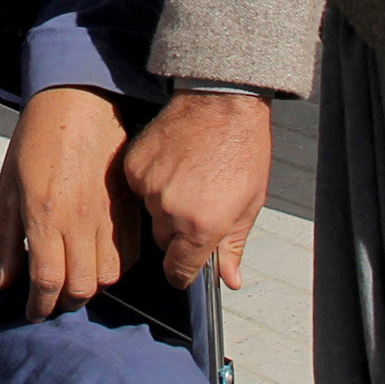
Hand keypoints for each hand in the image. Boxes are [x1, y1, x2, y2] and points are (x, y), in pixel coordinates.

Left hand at [0, 87, 137, 319]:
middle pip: (80, 287)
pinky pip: (130, 255)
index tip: (32, 313)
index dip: (39, 305)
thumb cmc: (36, 139)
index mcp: (44, 215)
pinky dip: (115, 268)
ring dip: (90, 287)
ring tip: (75, 279)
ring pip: (107, 276)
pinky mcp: (128, 209)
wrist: (79, 103)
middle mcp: (78, 221)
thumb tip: (3, 283)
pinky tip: (98, 261)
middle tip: (52, 298)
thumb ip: (7, 239)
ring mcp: (107, 216)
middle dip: (64, 302)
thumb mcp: (9, 186)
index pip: (46, 280)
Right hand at [121, 91, 271, 290]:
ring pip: (150, 214)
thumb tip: (229, 280)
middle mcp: (170, 212)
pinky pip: (138, 188)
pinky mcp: (134, 166)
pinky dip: (151, 182)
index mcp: (202, 227)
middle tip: (198, 204)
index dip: (183, 272)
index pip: (178, 271)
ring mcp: (148, 188)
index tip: (185, 268)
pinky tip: (173, 164)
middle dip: (179, 232)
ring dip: (164, 205)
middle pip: (164, 241)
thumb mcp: (250, 204)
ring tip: (187, 177)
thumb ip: (233, 246)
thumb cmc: (243, 150)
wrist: (223, 103)